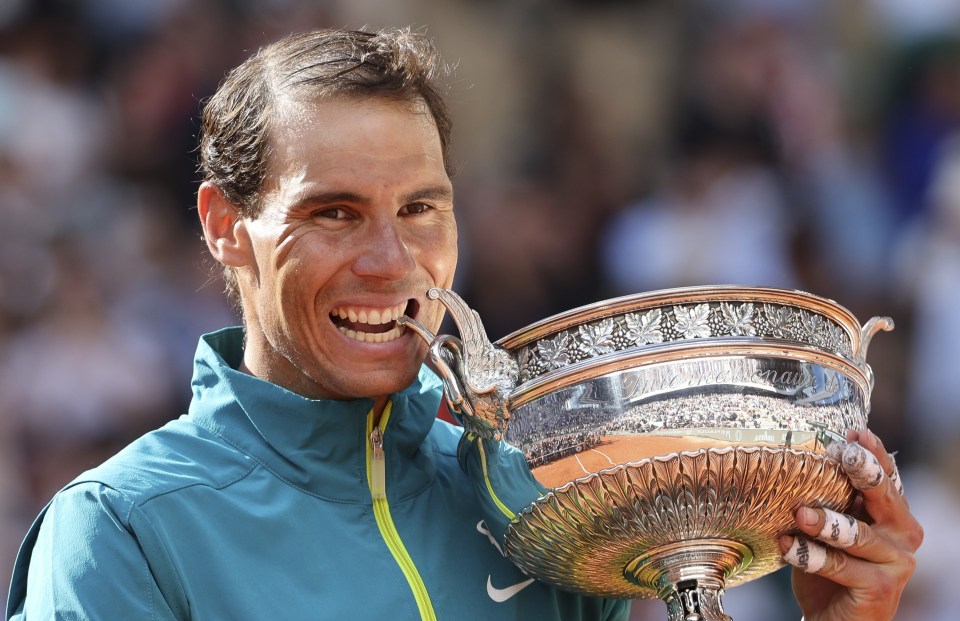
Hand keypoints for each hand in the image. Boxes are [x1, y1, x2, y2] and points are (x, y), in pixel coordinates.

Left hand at [779, 429, 922, 620]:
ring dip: (825, 522)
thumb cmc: (826, 568)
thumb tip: (798, 460)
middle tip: (842, 454)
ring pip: (857, 533)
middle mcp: (903, 534)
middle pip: (883, 496)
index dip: (871, 453)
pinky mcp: (882, 588)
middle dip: (862, 472)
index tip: (853, 433)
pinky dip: (811, 556)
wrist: (830, 619)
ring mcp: (897, 562)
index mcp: (892, 513)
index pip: (885, 476)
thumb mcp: (826, 528)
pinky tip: (788, 547)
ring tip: (799, 512)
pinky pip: (841, 565)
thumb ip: (826, 499)